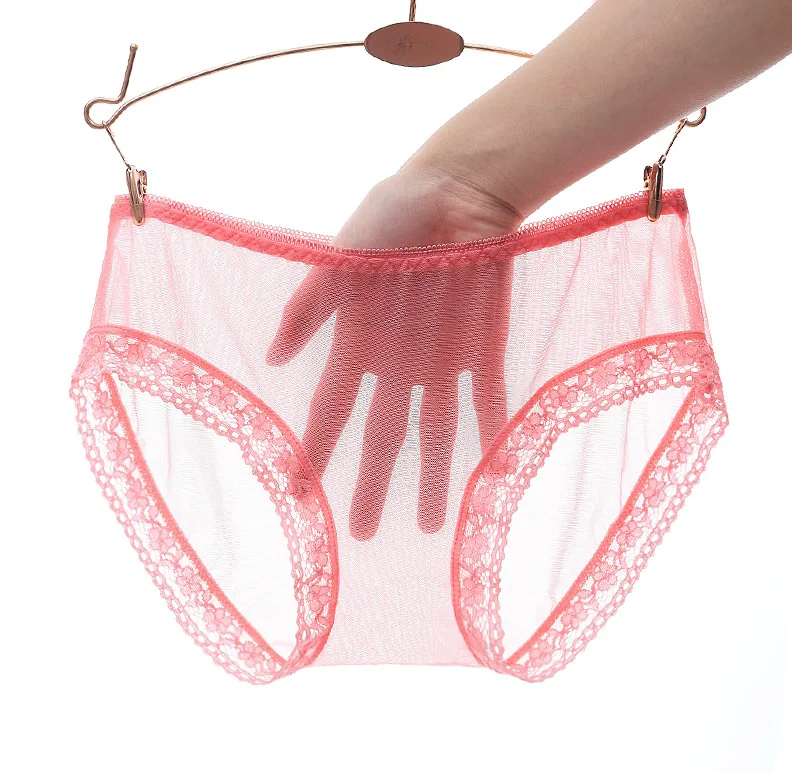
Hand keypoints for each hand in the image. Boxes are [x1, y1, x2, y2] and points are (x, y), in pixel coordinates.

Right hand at [266, 163, 523, 539]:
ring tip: (430, 525)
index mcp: (359, 346)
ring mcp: (443, 362)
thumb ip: (308, 309)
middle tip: (361, 533)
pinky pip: (488, 400)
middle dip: (371, 485)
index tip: (298, 496)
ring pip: (436, 433)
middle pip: (383, 439)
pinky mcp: (484, 350)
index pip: (332, 413)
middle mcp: (398, 365)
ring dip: (433, 478)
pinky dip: (492, 432)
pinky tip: (490, 471)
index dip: (314, 453)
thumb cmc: (390, 219)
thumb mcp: (338, 261)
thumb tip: (271, 358)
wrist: (457, 192)